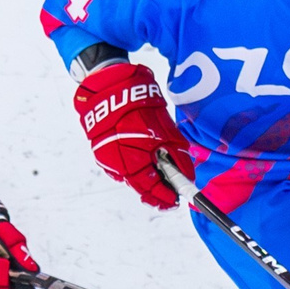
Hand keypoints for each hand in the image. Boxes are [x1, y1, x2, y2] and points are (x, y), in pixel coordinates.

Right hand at [73, 58, 192, 208]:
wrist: (110, 88)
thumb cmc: (140, 107)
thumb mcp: (166, 133)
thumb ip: (177, 158)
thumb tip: (187, 177)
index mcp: (133, 161)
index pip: (152, 190)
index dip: (166, 197)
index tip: (177, 200)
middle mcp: (117, 165)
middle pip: (140, 188)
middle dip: (157, 192)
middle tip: (170, 195)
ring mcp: (107, 159)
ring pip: (131, 178)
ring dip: (146, 180)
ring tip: (160, 177)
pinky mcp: (102, 152)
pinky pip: (121, 167)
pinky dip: (134, 168)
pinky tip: (143, 162)